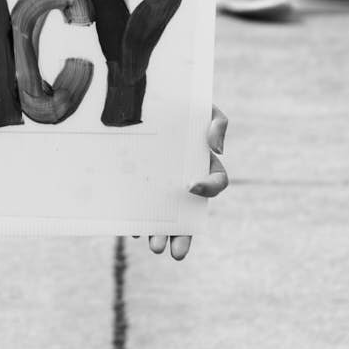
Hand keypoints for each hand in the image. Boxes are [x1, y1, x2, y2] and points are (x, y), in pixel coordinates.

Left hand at [139, 104, 228, 262]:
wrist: (144, 96)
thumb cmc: (181, 103)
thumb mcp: (203, 106)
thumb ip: (217, 122)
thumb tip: (217, 148)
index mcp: (204, 163)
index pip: (216, 182)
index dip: (209, 188)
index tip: (191, 187)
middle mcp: (184, 179)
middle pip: (190, 212)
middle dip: (184, 234)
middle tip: (176, 252)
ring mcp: (161, 185)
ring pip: (165, 215)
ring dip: (161, 234)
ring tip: (155, 247)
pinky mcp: (140, 184)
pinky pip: (141, 205)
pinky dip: (137, 217)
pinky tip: (131, 227)